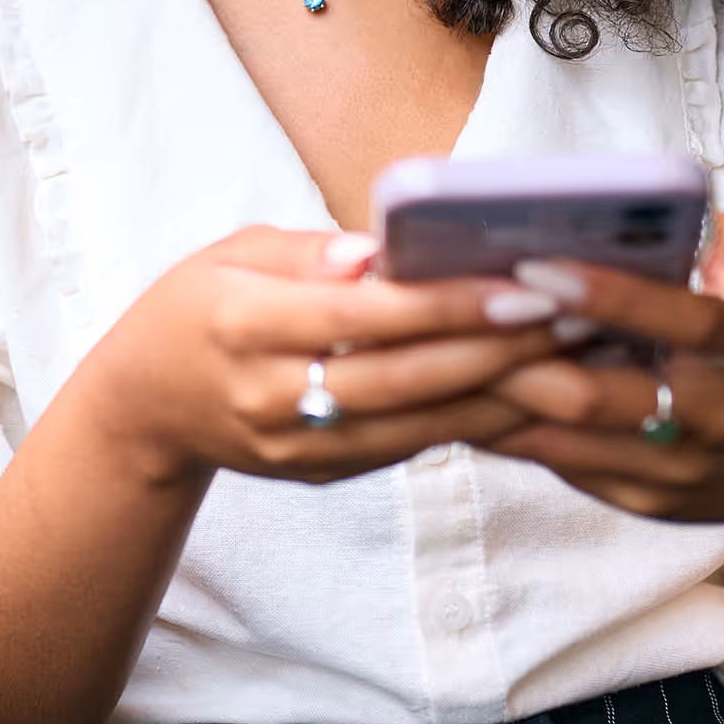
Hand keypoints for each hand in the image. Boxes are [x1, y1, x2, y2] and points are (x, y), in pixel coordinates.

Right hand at [74, 224, 564, 487]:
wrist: (144, 410)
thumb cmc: (193, 309)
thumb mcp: (229, 254)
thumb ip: (308, 252)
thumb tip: (379, 251)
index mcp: (242, 323)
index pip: (363, 317)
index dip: (447, 304)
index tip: (523, 282)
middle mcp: (270, 393)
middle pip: (405, 377)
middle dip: (500, 349)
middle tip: (579, 317)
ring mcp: (297, 444)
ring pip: (419, 423)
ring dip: (504, 391)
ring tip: (573, 354)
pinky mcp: (321, 471)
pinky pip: (409, 445)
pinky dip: (472, 420)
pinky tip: (525, 390)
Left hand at [481, 214, 723, 543]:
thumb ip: (696, 230)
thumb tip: (600, 198)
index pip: (680, 319)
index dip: (604, 294)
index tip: (532, 264)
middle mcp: (719, 413)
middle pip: (595, 395)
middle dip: (514, 356)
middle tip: (448, 312)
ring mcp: (679, 467)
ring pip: (562, 438)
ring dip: (490, 394)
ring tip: (432, 348)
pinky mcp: (646, 499)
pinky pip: (559, 461)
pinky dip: (504, 426)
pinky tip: (459, 389)